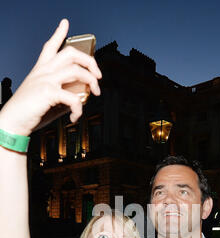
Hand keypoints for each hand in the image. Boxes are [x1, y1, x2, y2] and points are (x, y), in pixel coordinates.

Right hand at [0, 19, 101, 136]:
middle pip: (71, 53)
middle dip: (90, 61)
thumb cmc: (28, 112)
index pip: (50, 46)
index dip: (59, 33)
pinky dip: (78, 109)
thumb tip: (80, 97)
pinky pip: (73, 98)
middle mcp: (43, 71)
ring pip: (76, 71)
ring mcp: (46, 79)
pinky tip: (75, 116)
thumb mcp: (46, 98)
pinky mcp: (48, 92)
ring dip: (91, 82)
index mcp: (41, 70)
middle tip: (97, 75)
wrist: (13, 121)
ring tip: (94, 93)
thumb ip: (63, 93)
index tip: (65, 24)